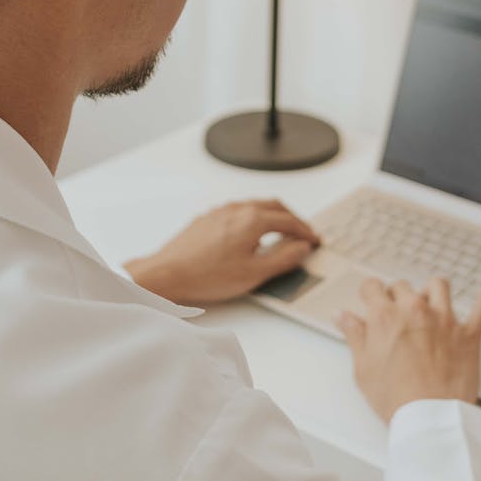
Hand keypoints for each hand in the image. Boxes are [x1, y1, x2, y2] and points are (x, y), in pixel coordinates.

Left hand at [124, 199, 319, 305]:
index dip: (305, 231)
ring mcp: (221, 211)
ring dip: (272, 215)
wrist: (167, 273)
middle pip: (274, 206)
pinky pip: (238, 210)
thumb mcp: (254, 274)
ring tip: (279, 232)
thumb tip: (301, 248)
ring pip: (255, 205)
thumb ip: (283, 259)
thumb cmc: (206, 275)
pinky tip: (249, 233)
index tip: (313, 239)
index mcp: (253, 219)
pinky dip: (253, 217)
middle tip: (302, 232)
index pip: (289, 220)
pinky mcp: (208, 218)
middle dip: (292, 218)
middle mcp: (237, 209)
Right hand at [337, 276, 480, 422]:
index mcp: (385, 316)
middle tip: (396, 312)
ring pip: (439, 286)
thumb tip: (343, 317)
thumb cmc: (396, 398)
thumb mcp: (363, 368)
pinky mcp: (467, 334)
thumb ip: (354, 335)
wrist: (431, 418)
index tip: (370, 299)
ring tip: (429, 300)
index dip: (369, 293)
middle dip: (397, 295)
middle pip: (403, 286)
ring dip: (431, 291)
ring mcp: (444, 319)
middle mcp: (415, 310)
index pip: (372, 286)